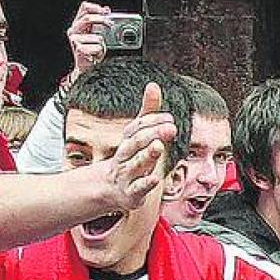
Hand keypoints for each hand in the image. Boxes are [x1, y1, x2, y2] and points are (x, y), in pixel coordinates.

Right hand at [65, 1, 111, 82]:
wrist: (85, 67)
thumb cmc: (91, 50)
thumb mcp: (96, 33)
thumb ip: (99, 21)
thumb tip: (107, 9)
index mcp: (78, 24)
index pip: (84, 7)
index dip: (96, 7)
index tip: (106, 12)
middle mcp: (74, 30)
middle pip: (88, 18)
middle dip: (102, 21)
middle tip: (110, 25)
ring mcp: (75, 40)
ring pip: (97, 36)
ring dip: (102, 44)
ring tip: (100, 49)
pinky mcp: (79, 50)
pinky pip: (97, 48)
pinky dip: (101, 52)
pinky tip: (96, 55)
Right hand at [97, 82, 177, 211]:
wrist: (110, 189)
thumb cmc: (130, 158)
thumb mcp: (138, 135)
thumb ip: (148, 112)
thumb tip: (153, 85)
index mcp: (128, 140)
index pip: (137, 127)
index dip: (152, 121)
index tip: (169, 118)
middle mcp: (124, 156)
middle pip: (135, 143)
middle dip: (151, 134)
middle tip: (170, 128)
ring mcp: (126, 175)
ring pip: (135, 164)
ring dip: (147, 155)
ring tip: (159, 147)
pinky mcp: (130, 193)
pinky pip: (137, 188)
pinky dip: (145, 184)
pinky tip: (155, 179)